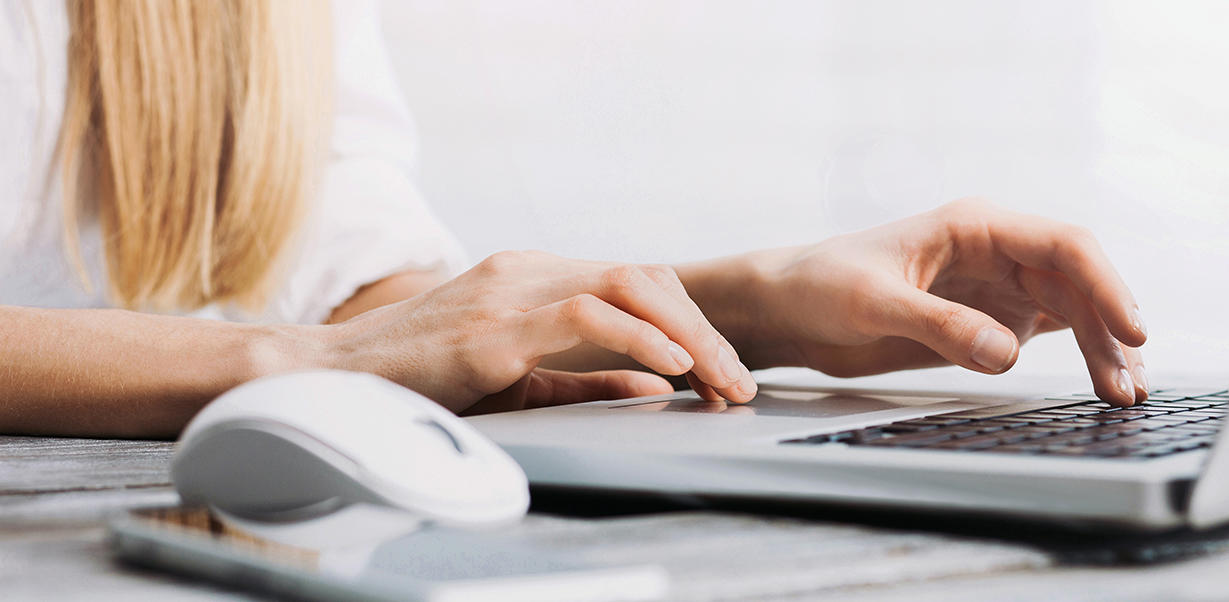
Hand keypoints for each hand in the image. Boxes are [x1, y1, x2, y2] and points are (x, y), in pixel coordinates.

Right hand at [322, 250, 756, 413]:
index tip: (723, 373)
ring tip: (719, 379)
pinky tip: (670, 368)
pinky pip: (584, 315)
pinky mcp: (493, 327)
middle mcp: (529, 270)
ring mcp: (511, 291)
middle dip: (704, 330)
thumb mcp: (521, 379)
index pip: (637, 282)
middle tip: (738, 382)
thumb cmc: (422, 379)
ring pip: (628, 285)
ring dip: (687, 335)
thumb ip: (588, 379)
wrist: (330, 377)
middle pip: (646, 277)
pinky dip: (638, 339)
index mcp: (536, 276)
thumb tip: (658, 386)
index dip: (690, 323)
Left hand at [717, 199, 1148, 405]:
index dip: (1104, 285)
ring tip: (1124, 395)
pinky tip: (1102, 383)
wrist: (787, 308)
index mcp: (974, 226)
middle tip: (1129, 384)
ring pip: (1072, 311)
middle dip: (1110, 330)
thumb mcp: (873, 303)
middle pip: (1077, 283)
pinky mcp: (988, 320)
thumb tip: (1007, 353)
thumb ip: (939, 325)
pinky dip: (1079, 356)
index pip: (1062, 246)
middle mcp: (995, 251)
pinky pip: (1049, 332)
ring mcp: (997, 286)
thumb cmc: (819, 285)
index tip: (1128, 329)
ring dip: (1102, 348)